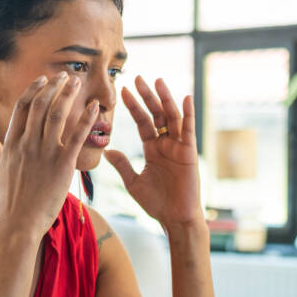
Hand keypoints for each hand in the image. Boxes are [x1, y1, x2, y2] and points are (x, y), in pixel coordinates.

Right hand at [0, 72, 98, 240]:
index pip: (22, 108)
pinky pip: (76, 136)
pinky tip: (95, 107)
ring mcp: (45, 154)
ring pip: (57, 115)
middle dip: (54, 87)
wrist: (19, 224)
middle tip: (65, 76)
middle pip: (41, 106)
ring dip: (68, 95)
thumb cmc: (9, 199)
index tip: (43, 79)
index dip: (34, 90)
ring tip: (76, 82)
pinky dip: (86, 119)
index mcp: (12, 143)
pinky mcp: (62, 165)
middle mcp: (28, 144)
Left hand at [105, 76, 203, 229]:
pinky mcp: (189, 152)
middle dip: (147, 96)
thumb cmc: (156, 203)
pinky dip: (188, 114)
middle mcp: (165, 144)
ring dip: (164, 99)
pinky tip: (185, 97)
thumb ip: (122, 165)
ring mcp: (178, 146)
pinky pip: (188, 130)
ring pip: (171, 117)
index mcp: (152, 148)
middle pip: (156, 114)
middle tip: (137, 78)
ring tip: (157, 81)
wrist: (174, 218)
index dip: (133, 106)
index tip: (123, 91)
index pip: (142, 122)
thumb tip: (107, 150)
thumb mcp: (133, 182)